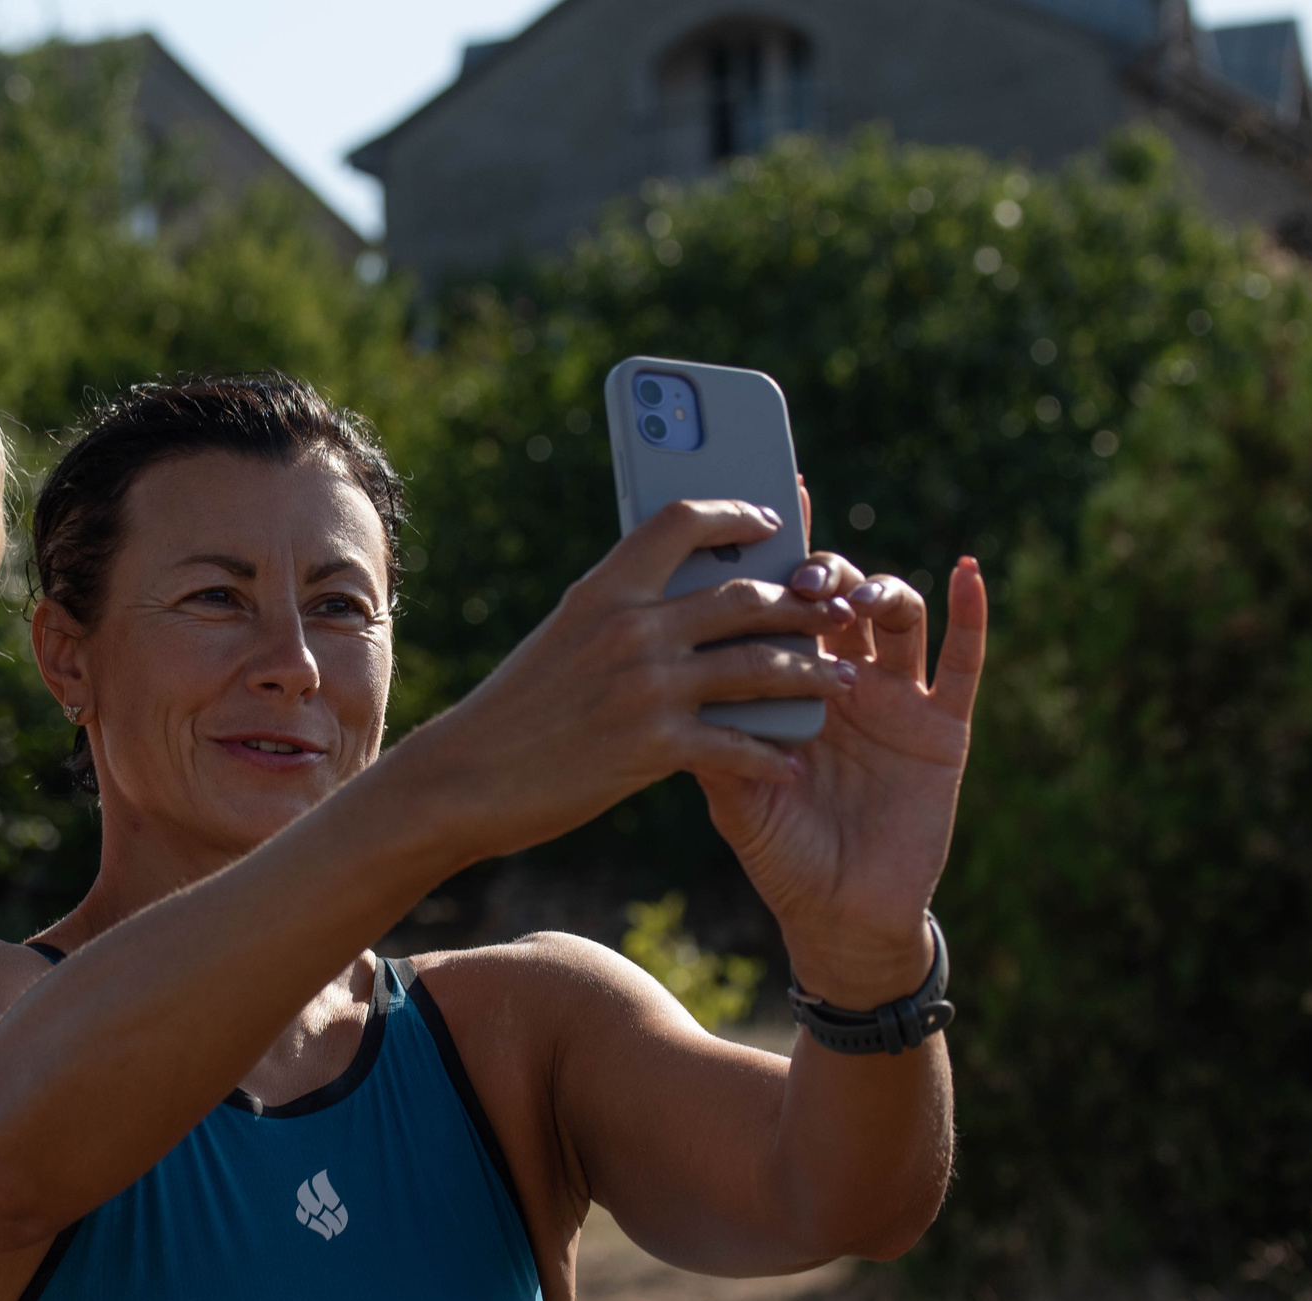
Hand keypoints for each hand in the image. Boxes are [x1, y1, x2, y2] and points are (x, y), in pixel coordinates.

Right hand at [386, 499, 860, 864]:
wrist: (466, 778)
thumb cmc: (517, 710)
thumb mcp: (562, 637)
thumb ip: (620, 612)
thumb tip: (680, 599)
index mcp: (605, 589)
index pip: (682, 520)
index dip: (737, 512)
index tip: (771, 520)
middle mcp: (630, 626)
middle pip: (745, 595)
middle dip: (805, 602)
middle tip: (840, 610)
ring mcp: (645, 686)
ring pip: (758, 666)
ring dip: (813, 674)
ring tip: (845, 683)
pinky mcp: (653, 747)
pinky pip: (737, 743)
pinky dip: (771, 754)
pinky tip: (790, 762)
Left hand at [697, 546, 985, 1006]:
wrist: (838, 914)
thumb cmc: (781, 851)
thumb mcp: (732, 792)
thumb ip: (710, 735)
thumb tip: (665, 677)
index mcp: (793, 682)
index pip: (785, 604)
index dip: (782, 553)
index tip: (764, 505)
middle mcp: (847, 677)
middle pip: (842, 596)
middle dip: (824, 575)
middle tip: (799, 582)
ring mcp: (899, 698)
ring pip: (897, 615)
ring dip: (878, 591)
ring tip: (854, 601)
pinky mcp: (943, 726)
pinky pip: (964, 661)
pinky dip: (970, 613)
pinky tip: (965, 572)